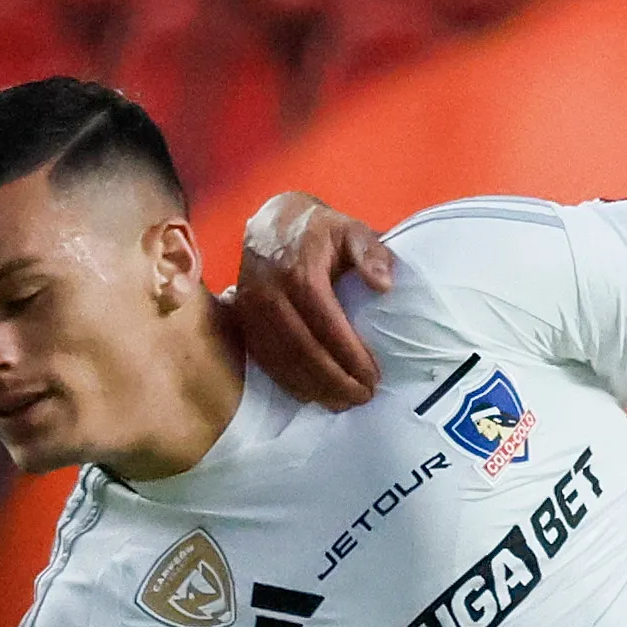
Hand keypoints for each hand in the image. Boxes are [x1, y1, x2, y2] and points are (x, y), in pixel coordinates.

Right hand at [227, 192, 394, 410]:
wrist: (270, 223)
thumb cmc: (318, 230)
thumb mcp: (349, 229)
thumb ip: (370, 252)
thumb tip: (384, 285)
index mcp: (299, 272)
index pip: (326, 325)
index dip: (350, 356)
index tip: (372, 377)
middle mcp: (270, 295)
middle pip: (304, 350)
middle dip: (334, 380)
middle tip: (362, 397)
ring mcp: (251, 310)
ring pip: (283, 360)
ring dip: (313, 388)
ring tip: (342, 402)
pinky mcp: (243, 322)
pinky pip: (266, 360)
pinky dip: (290, 382)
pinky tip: (312, 395)